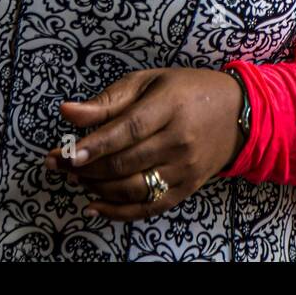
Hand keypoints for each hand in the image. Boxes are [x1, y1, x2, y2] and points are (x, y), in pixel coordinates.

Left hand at [44, 68, 244, 220]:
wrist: (237, 112)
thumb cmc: (187, 90)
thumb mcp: (149, 82)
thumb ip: (108, 100)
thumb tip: (66, 112)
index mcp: (169, 106)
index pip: (128, 130)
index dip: (95, 145)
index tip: (67, 154)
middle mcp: (179, 140)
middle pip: (126, 162)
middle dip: (86, 168)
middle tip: (58, 164)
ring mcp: (185, 168)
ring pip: (134, 188)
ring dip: (97, 188)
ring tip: (76, 178)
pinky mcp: (187, 188)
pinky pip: (149, 207)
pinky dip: (119, 212)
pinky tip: (94, 206)